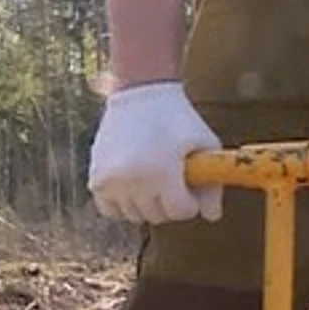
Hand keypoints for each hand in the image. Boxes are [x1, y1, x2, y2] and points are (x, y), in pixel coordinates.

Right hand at [88, 81, 222, 223]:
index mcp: (161, 172)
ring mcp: (111, 181)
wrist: (140, 92)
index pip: (180, 212)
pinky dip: (122, 203)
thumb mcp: (204, 144)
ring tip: (152, 179)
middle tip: (171, 179)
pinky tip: (132, 186)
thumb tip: (212, 217)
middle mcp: (133, 180)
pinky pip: (110, 209)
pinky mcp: (96, 179)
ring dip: (146, 203)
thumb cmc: (177, 118)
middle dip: (169, 202)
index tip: (188, 185)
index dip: (190, 201)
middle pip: (157, 216)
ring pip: (134, 215)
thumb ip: (212, 184)